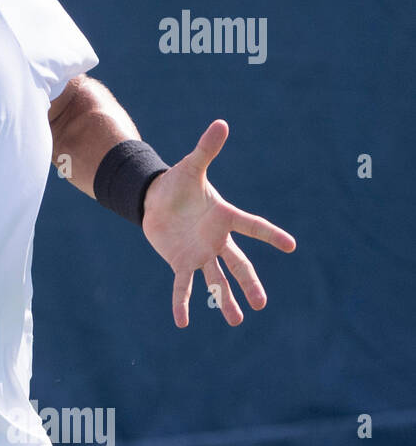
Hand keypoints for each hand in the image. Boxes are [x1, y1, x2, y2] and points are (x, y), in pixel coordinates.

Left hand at [142, 119, 295, 327]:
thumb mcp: (190, 166)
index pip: (252, 226)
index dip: (270, 235)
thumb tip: (221, 123)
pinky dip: (182, 303)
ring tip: (237, 322)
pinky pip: (183, 285)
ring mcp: (200, 253)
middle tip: (262, 304)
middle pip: (238, 264)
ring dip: (225, 301)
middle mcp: (216, 240)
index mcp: (224, 217)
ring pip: (216, 280)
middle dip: (250, 284)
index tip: (291, 245)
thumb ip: (206, 149)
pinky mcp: (180, 262)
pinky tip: (182, 322)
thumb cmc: (178, 183)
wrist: (155, 199)